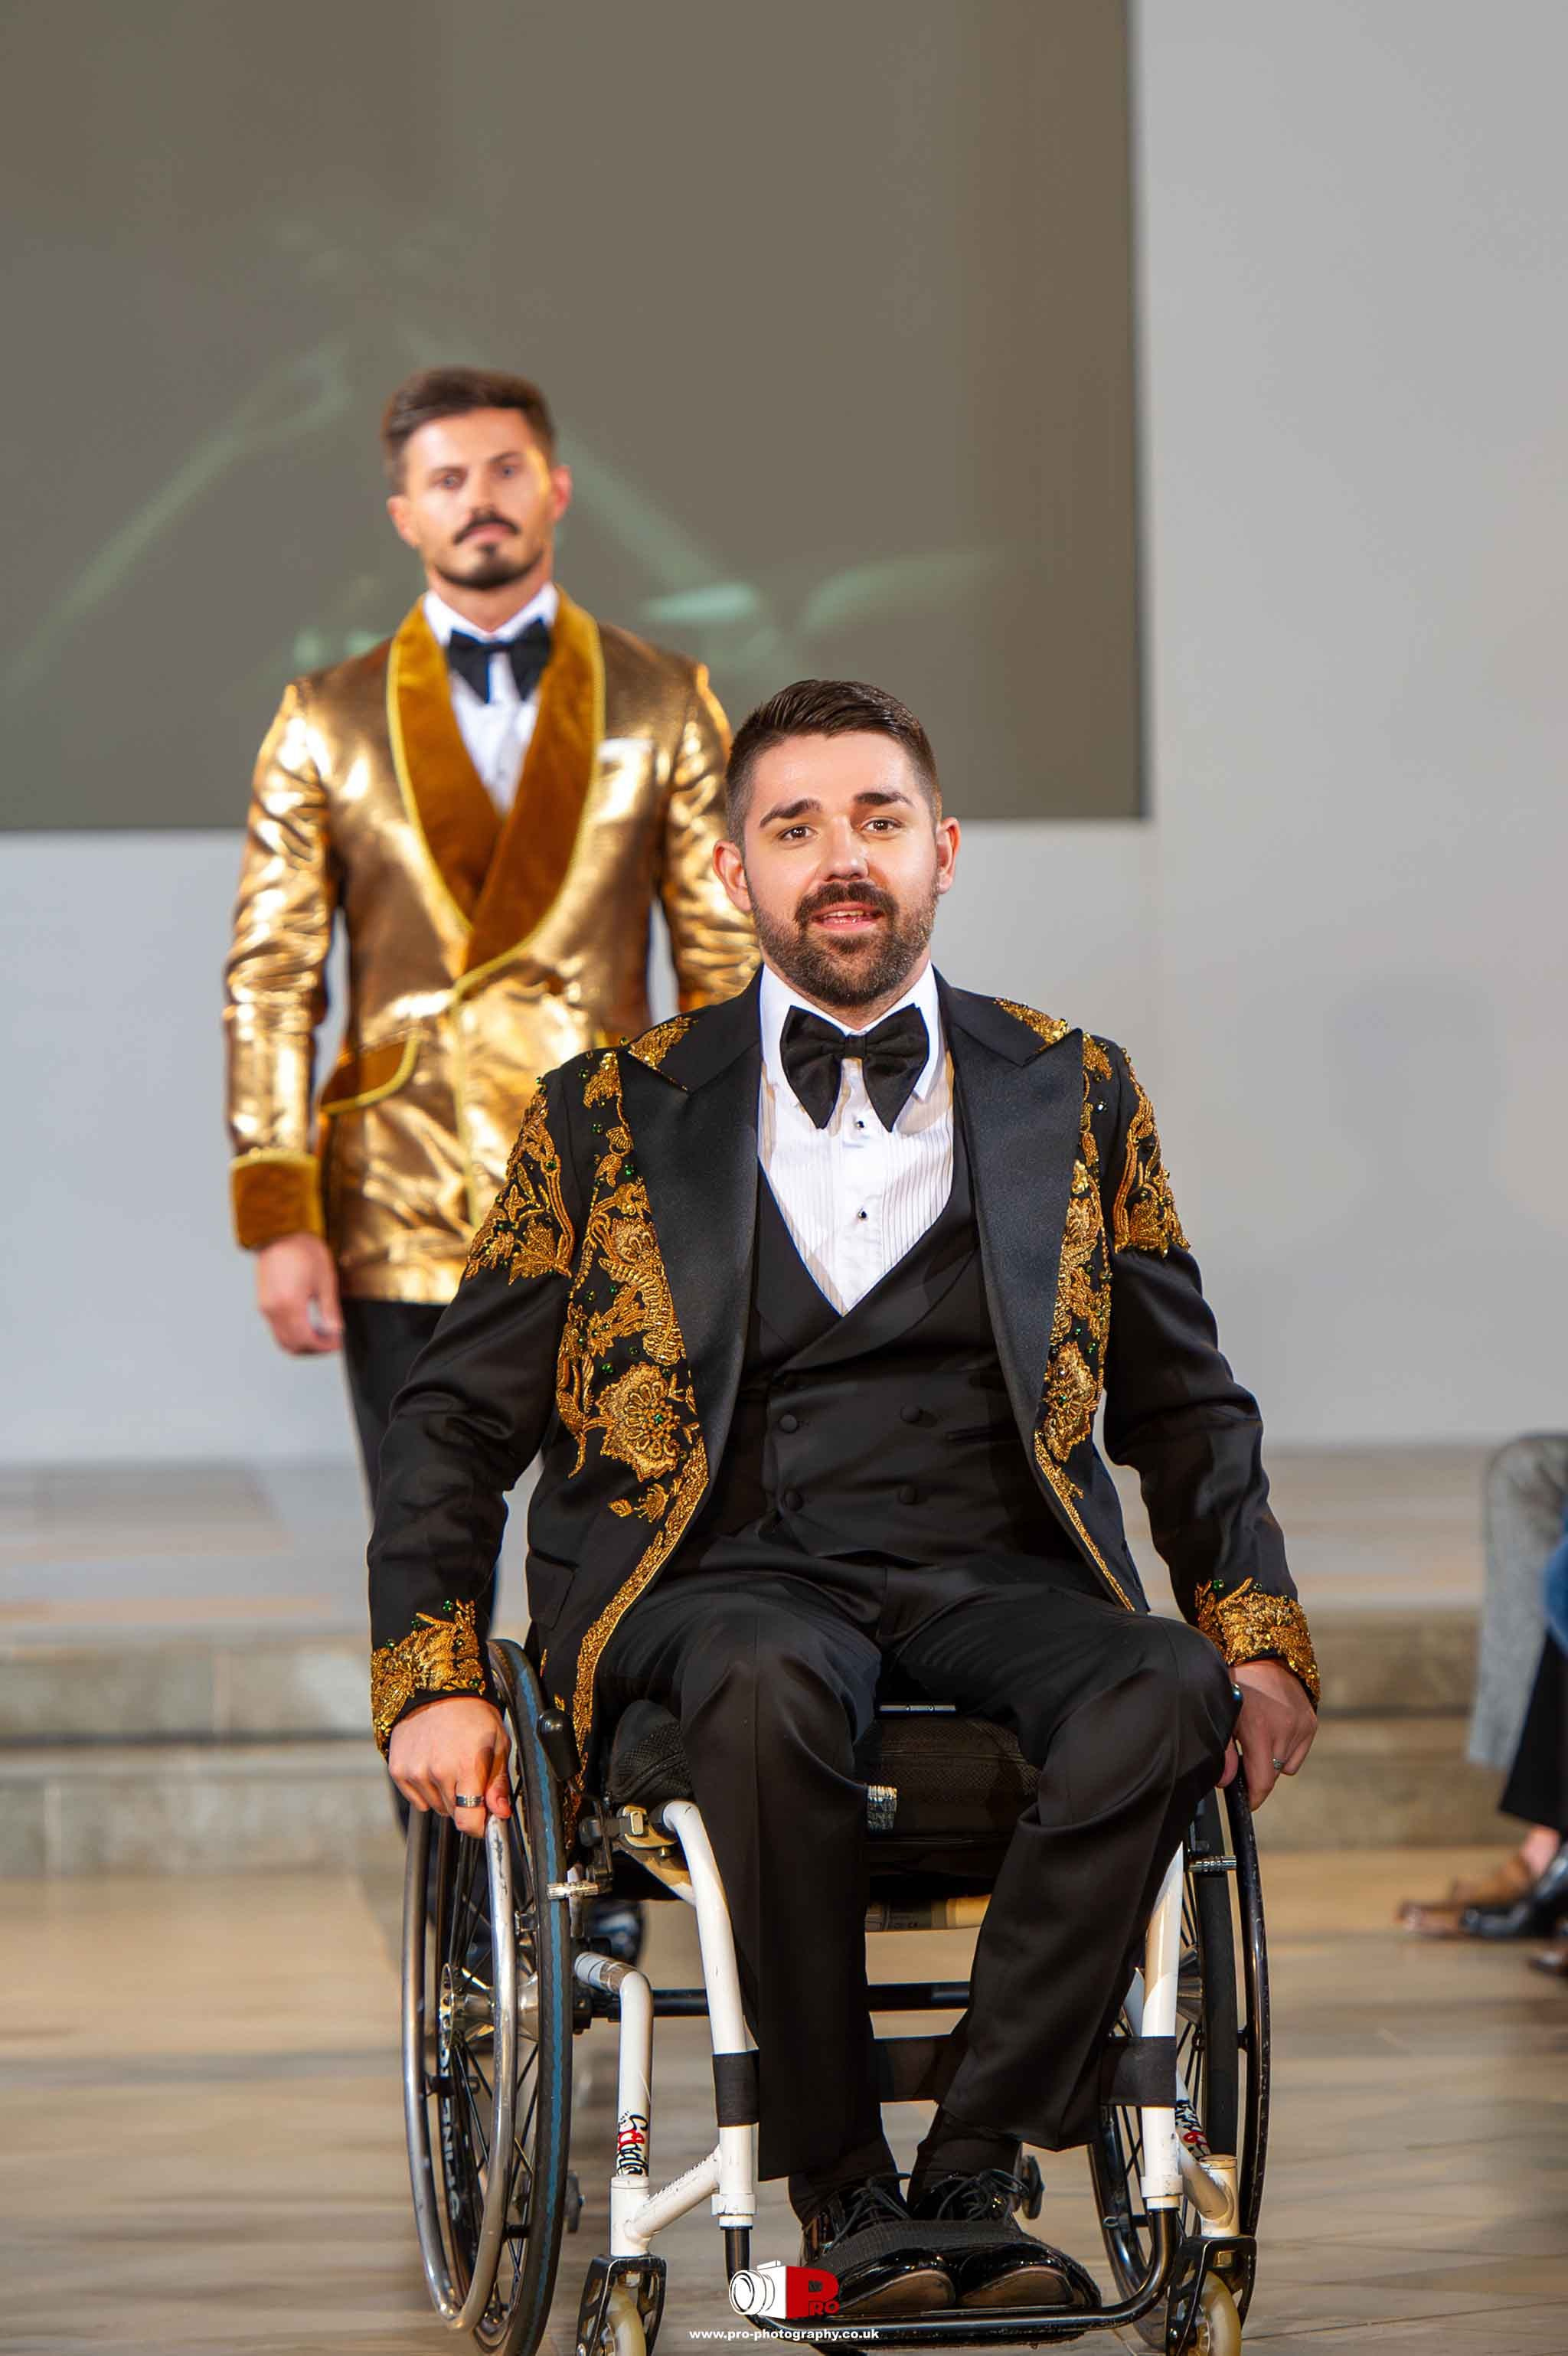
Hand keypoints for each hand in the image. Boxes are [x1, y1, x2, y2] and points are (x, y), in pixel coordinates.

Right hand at [256, 1233, 342, 1354]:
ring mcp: (265, 1307)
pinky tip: (307, 1324)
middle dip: (313, 1349)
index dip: (323, 1347)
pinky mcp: (263, 1302)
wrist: (280, 1232)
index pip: (306, 1340)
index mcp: (289, 1304)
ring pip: (281, 1339)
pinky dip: (292, 1333)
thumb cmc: (304, 1249)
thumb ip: (330, 1310)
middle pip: (291, 1345)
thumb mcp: (325, 1280)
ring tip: (320, 1334)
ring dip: (301, 1343)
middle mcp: (273, 1309)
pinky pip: (276, 1328)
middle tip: (330, 1341)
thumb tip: (335, 1331)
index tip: (337, 1342)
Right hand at [388, 1696, 511, 1840]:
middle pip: (453, 1814)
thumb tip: (501, 1814)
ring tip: (450, 1766)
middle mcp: (438, 1771)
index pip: (468, 1820)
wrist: (434, 1690)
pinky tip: (433, 1767)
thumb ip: (498, 1782)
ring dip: (445, 1796)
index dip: (478, 1827)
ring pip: (435, 1807)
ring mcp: (415, 1772)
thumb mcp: (497, 1743)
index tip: (484, 1822)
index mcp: (467, 1765)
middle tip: (469, 1776)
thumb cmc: (472, 1715)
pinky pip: (417, 1801)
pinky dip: (426, 1791)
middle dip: (465, 1803)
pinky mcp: (398, 1771)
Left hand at [1220, 1659, 1315, 1807]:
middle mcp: (1284, 1729)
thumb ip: (1225, 1753)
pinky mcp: (1311, 1724)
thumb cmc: (1238, 1687)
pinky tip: (1276, 1732)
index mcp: (1258, 1729)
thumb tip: (1226, 1783)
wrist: (1266, 1659)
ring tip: (1260, 1737)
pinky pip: (1296, 1756)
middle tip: (1245, 1756)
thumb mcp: (1224, 1716)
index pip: (1263, 1780)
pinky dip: (1286, 1751)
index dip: (1254, 1797)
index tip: (1248, 1803)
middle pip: (1272, 1775)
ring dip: (1272, 1761)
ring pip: (1284, 1766)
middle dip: (1258, 1773)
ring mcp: (1301, 1727)